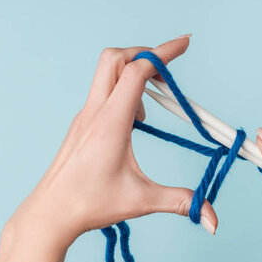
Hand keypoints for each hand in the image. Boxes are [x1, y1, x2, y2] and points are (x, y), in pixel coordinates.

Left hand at [11, 36, 217, 245]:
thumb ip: (181, 202)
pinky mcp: (82, 125)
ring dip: (133, 77)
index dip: (165, 53)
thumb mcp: (142, 201)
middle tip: (167, 74)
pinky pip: (103, 94)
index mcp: (111, 122)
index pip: (138, 71)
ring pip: (107, 74)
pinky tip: (133, 126)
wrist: (49, 214)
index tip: (185, 43)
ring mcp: (85, 117)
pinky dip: (123, 95)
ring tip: (149, 113)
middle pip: (116, 58)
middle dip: (145, 56)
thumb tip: (211, 217)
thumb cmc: (89, 204)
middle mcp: (95, 112)